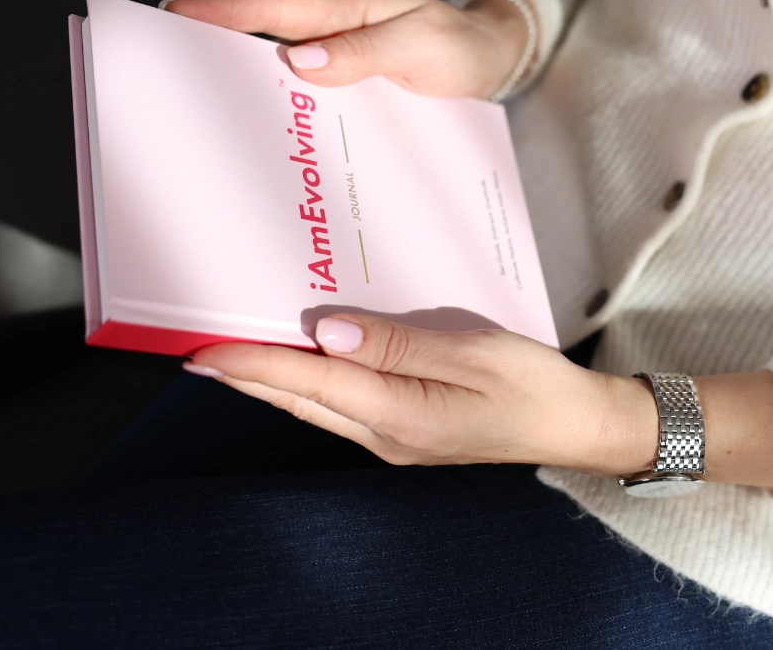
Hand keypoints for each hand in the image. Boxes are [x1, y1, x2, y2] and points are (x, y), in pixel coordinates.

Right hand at [162, 0, 533, 98]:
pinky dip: (289, 119)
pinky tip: (271, 144)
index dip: (226, 11)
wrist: (494, 64)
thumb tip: (301, 62)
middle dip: (216, 50)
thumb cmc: (461, 48)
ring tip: (203, 117)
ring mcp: (344, 70)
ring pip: (285, 79)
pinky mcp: (356, 100)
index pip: (278, 9)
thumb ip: (367, 53)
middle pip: (266, 42)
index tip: (175, 13)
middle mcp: (338, 41)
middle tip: (165, 69)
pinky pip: (313, 108)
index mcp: (348, 15)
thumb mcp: (422, 46)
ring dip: (248, 93)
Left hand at [184, 315, 658, 475]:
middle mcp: (389, 435)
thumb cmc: (533, 385)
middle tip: (199, 354)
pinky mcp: (408, 431)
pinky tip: (310, 362)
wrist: (574, 425)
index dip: (253, 366)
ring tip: (238, 356)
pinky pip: (346, 405)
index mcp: (403, 416)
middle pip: (303, 402)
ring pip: (320, 406)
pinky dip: (314, 384)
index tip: (202, 353)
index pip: (312, 384)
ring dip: (276, 382)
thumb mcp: (472, 352)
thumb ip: (397, 344)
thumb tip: (326, 333)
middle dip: (248, 378)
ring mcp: (397, 439)